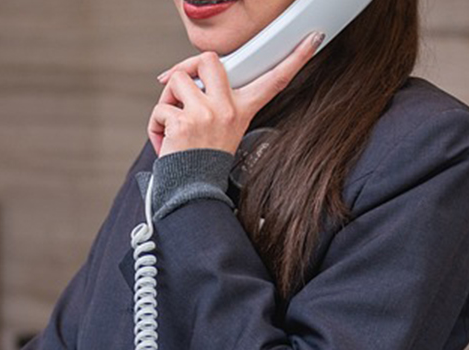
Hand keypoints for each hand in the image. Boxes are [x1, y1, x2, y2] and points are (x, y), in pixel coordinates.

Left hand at [148, 32, 322, 155]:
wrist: (193, 190)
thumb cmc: (203, 160)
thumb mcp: (221, 129)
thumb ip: (215, 102)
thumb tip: (188, 79)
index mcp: (242, 109)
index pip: (273, 80)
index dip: (296, 58)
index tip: (312, 40)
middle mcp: (227, 109)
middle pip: (209, 59)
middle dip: (187, 66)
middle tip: (181, 86)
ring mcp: (206, 114)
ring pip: (176, 80)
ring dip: (166, 100)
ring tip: (173, 122)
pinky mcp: (184, 122)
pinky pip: (160, 109)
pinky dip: (155, 125)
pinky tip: (166, 142)